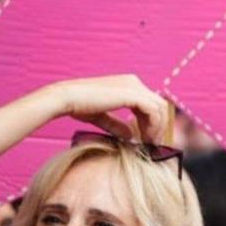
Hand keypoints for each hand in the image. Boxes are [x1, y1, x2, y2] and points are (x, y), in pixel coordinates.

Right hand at [48, 75, 170, 142]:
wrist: (66, 98)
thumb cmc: (78, 106)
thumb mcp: (102, 116)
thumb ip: (117, 124)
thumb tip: (131, 136)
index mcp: (128, 84)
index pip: (150, 102)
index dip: (153, 121)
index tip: (148, 139)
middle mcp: (134, 82)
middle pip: (159, 104)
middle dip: (160, 125)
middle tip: (154, 143)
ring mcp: (134, 86)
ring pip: (160, 108)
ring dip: (158, 127)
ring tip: (150, 143)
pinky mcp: (133, 94)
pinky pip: (153, 111)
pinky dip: (153, 126)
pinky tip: (146, 138)